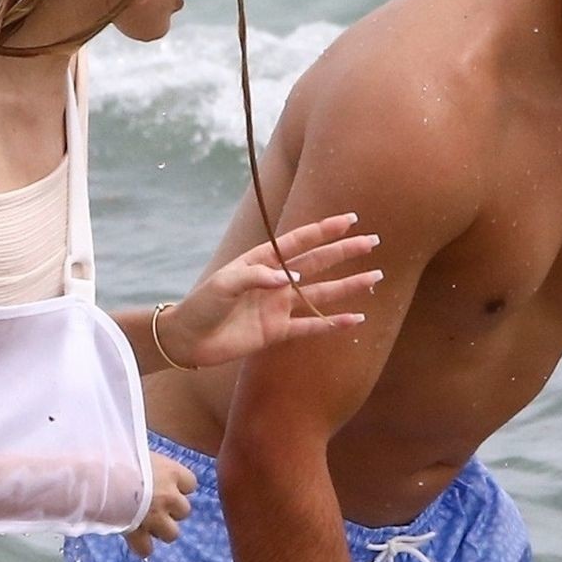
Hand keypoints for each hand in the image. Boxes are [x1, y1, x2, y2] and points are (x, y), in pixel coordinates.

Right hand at [124, 450, 196, 558]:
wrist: (98, 476)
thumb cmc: (115, 456)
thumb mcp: (135, 450)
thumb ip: (146, 461)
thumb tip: (139, 459)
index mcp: (171, 472)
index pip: (190, 483)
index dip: (179, 486)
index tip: (166, 485)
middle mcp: (169, 497)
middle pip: (184, 511)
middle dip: (171, 511)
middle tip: (154, 506)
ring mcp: (156, 518)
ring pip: (172, 534)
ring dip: (161, 530)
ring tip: (145, 523)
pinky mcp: (139, 534)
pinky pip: (146, 549)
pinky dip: (141, 546)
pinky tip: (133, 539)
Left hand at [162, 215, 381, 369]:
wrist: (187, 340)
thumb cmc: (201, 305)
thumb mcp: (224, 284)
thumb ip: (256, 277)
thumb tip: (290, 280)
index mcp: (261, 261)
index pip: (298, 241)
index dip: (324, 230)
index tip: (350, 220)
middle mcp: (275, 281)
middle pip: (318, 263)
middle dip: (345, 252)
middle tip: (373, 242)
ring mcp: (278, 306)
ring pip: (321, 293)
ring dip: (348, 286)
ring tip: (374, 278)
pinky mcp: (277, 331)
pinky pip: (311, 325)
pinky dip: (332, 323)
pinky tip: (355, 319)